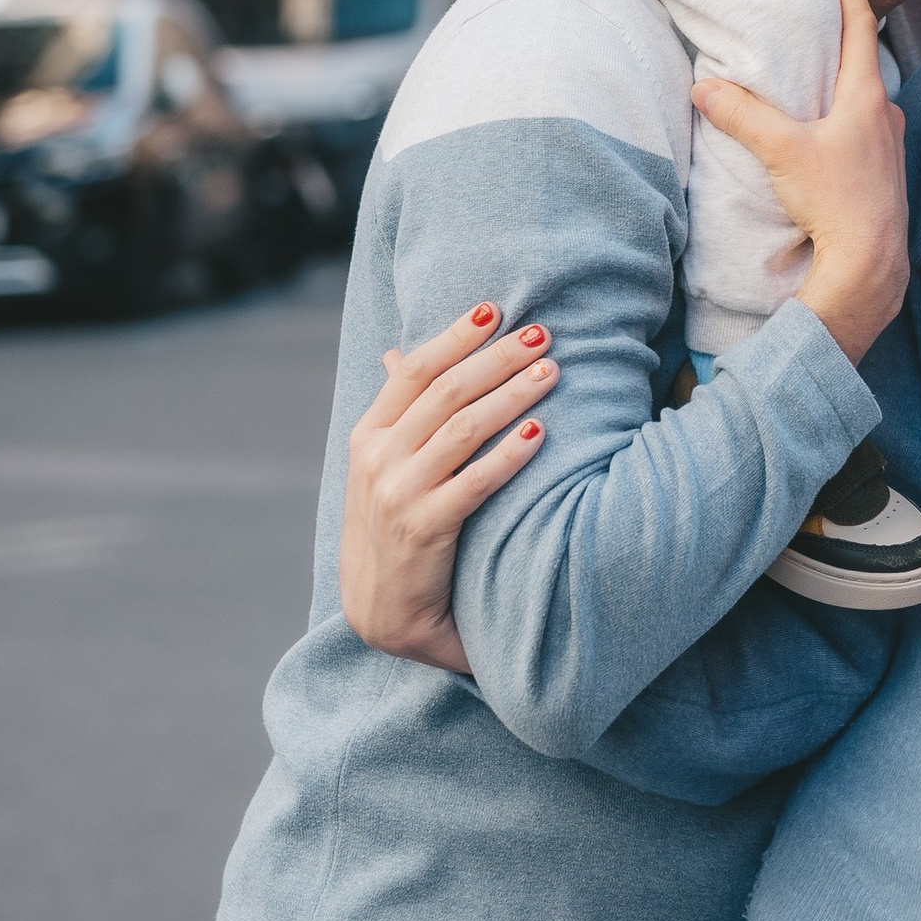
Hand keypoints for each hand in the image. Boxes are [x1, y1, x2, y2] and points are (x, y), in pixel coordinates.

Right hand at [339, 302, 556, 671]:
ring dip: (512, 394)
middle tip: (542, 334)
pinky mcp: (424, 531)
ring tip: (552, 372)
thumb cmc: (393, 527)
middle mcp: (377, 459)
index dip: (456, 336)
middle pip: (446, 391)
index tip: (496, 308)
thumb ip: (398, 412)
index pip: (414, 370)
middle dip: (497, 358)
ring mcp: (398, 495)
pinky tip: (541, 432)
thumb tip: (400, 352)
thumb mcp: (382, 466)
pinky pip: (474, 482)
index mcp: (368, 435)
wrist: (382, 612)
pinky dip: (509, 453)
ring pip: (463, 428)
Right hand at [692, 0, 909, 362]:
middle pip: (863, 55)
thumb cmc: (836, 203)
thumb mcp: (782, 153)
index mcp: (867, 95)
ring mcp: (888, 143)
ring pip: (862, 94)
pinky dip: (841, 112)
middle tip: (810, 13)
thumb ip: (742, 116)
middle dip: (838, 31)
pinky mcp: (882, 170)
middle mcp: (885, 112)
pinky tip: (818, 128)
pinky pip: (861, 125)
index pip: (862, 21)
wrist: (870, 265)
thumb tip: (704, 88)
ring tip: (807, 70)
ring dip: (838, 78)